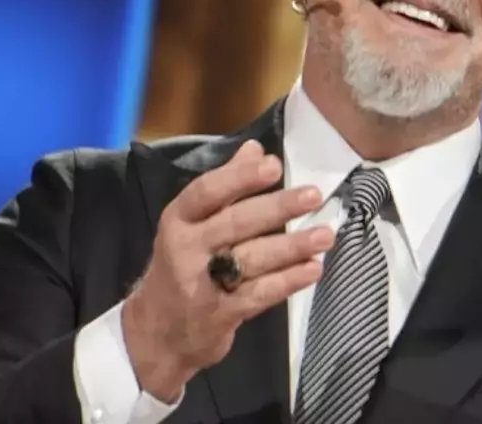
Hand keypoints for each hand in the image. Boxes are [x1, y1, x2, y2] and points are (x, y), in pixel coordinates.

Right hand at [121, 140, 332, 401]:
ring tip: (325, 235)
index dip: (240, 177)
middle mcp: (185, 249)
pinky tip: (312, 269)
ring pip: (251, 259)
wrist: (156, 333)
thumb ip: (225, 186)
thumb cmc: (183, 266)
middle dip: (277, 208)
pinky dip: (287, 281)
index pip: (206, 191)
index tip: (273, 165)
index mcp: (178, 220)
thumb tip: (255, 148)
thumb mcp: (191, 225)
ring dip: (292, 246)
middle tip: (313, 195)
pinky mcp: (219, 315)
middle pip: (235, 223)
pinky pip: (259, 294)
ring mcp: (200, 284)